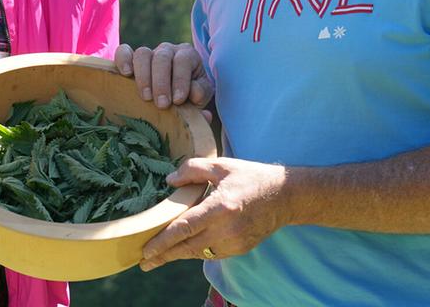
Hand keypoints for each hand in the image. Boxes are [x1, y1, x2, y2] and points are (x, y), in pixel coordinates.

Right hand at [115, 42, 212, 109]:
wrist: (176, 93)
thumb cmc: (189, 93)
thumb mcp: (200, 95)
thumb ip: (201, 94)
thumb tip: (195, 95)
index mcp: (187, 55)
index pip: (183, 60)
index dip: (180, 79)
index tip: (178, 100)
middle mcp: (168, 50)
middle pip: (162, 57)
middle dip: (161, 82)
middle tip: (162, 104)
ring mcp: (149, 53)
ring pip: (142, 54)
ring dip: (143, 76)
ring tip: (146, 98)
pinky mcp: (131, 59)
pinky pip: (123, 51)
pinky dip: (123, 60)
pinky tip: (125, 75)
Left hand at [139, 157, 289, 270]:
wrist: (285, 196)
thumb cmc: (251, 177)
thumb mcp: (221, 165)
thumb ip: (193, 169)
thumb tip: (169, 181)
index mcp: (220, 207)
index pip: (184, 228)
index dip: (162, 241)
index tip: (145, 250)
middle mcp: (226, 229)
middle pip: (187, 248)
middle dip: (163, 256)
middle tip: (144, 263)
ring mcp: (234, 242)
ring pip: (198, 253)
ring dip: (179, 254)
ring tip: (159, 257)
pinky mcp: (240, 249)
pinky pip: (212, 253)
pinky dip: (198, 251)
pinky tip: (187, 247)